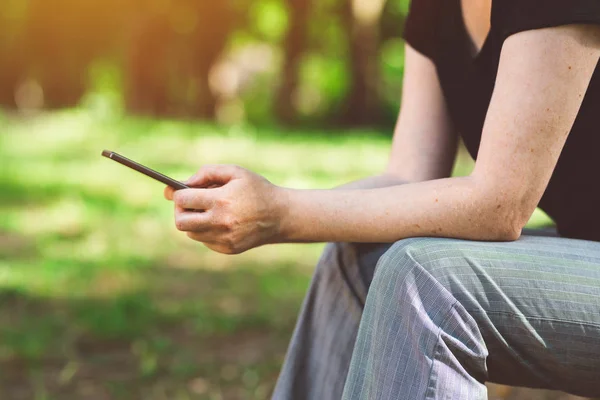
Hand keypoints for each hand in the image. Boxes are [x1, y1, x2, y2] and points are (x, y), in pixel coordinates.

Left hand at [164, 165, 285, 253]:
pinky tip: (220, 221)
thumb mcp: (235, 172)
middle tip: (189, 203)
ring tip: (208, 210)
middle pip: (181, 222)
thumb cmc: (256, 189)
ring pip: (191, 233)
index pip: (183, 200)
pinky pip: (205, 240)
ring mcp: (224, 239)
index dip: (178, 194)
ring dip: (194, 221)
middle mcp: (221, 222)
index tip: (181, 191)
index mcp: (222, 200)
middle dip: (180, 211)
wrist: (280, 216)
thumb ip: (206, 173)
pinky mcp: (227, 249)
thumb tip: (181, 185)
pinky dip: (206, 230)